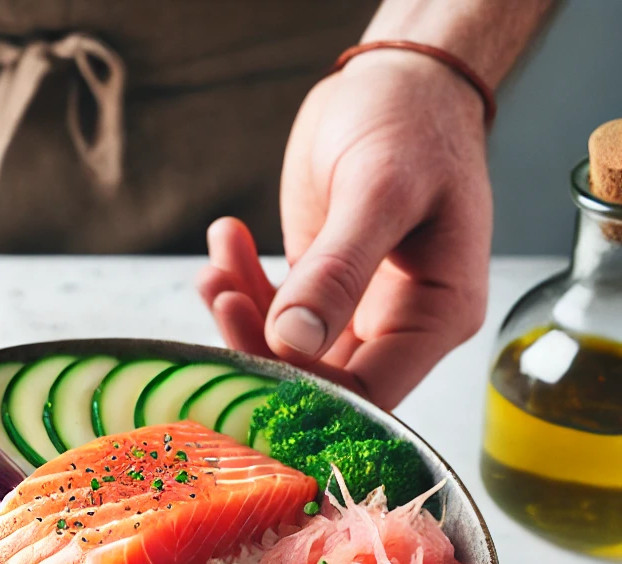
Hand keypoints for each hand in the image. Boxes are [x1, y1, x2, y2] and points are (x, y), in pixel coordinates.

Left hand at [197, 50, 491, 408]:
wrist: (399, 80)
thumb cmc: (412, 121)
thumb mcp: (380, 188)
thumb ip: (340, 268)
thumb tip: (295, 339)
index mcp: (438, 316)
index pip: (368, 394)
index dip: (307, 390)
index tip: (252, 349)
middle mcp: (401, 327)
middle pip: (321, 382)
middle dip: (261, 349)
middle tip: (220, 296)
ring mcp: (358, 313)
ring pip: (287, 352)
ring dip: (241, 316)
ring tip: (214, 270)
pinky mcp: (322, 294)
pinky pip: (274, 315)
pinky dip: (242, 288)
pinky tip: (226, 243)